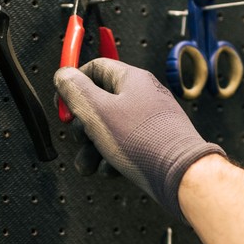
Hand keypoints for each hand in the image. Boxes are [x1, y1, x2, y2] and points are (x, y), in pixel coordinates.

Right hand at [54, 59, 224, 217]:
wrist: (182, 175)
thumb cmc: (143, 141)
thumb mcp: (97, 111)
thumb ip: (75, 90)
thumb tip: (63, 75)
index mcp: (131, 80)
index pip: (94, 68)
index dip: (73, 84)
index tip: (61, 103)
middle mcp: (142, 96)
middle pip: (99, 102)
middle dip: (81, 125)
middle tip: (78, 137)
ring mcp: (149, 121)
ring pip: (109, 129)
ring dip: (92, 148)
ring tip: (88, 165)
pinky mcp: (153, 144)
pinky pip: (125, 146)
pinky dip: (112, 158)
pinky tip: (112, 170)